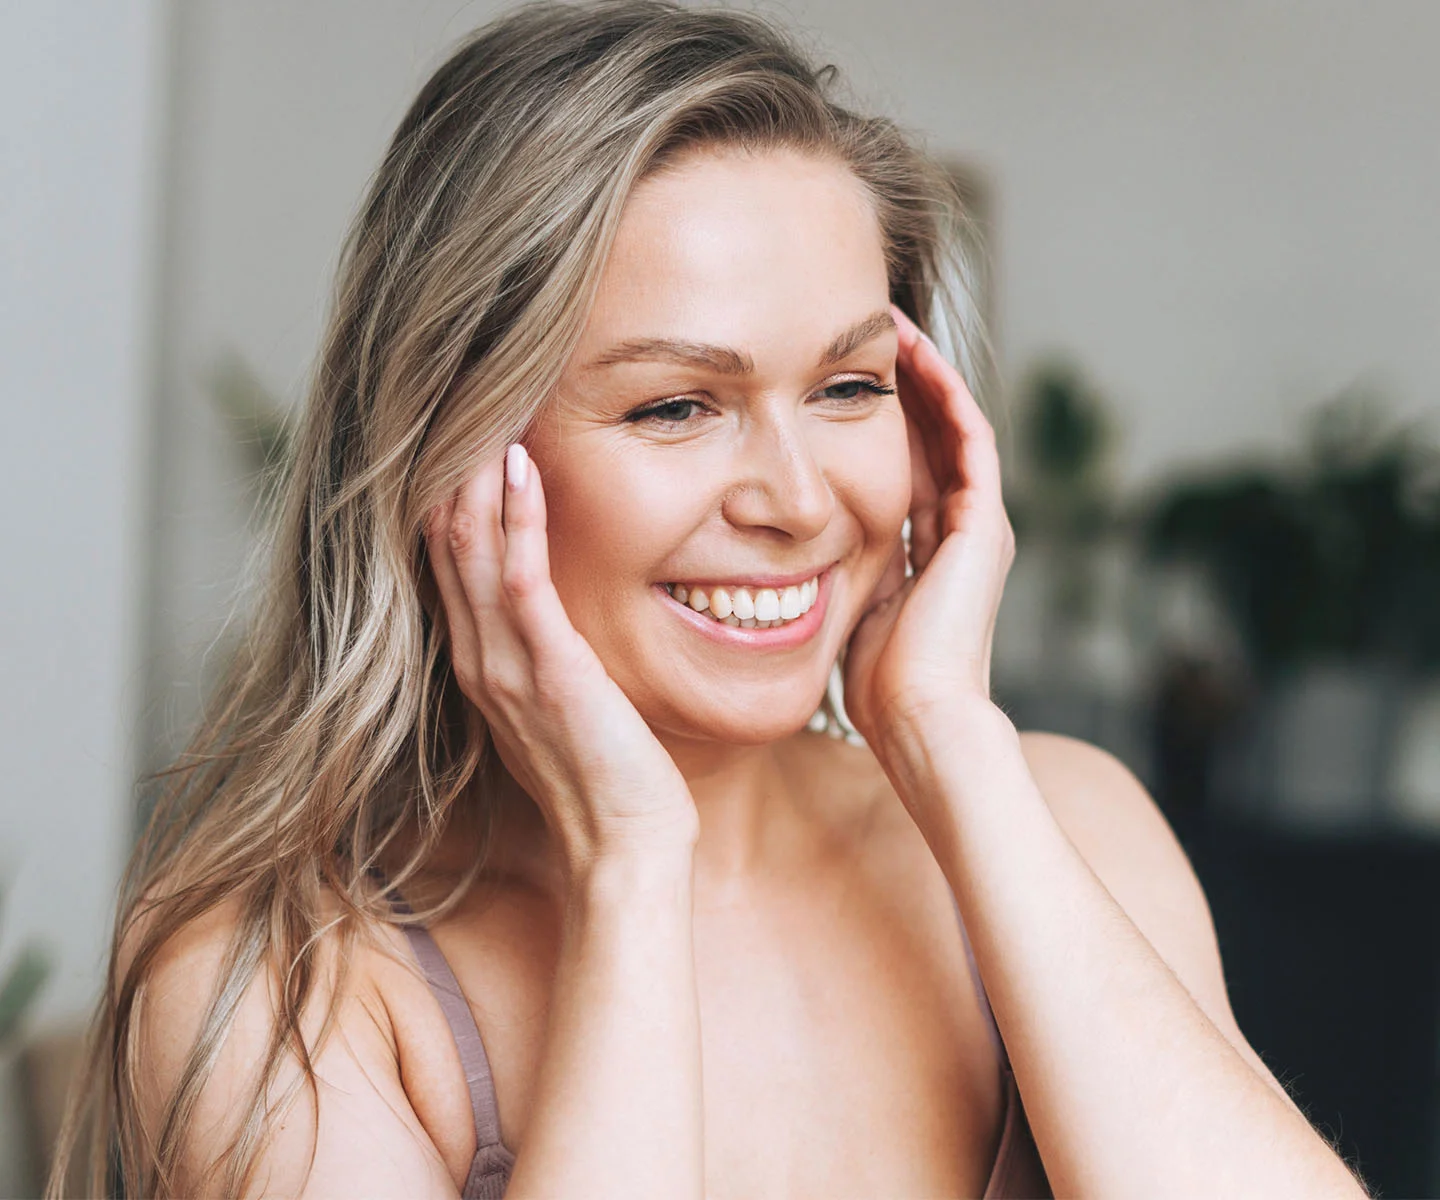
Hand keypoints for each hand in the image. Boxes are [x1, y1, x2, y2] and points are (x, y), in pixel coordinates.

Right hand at [426, 445, 698, 870]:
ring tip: (484, 409)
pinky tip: (520, 469)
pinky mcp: (549, 672)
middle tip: (462, 396)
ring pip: (469, 550)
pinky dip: (518, 521)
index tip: (464, 431)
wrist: (623, 848)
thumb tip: (546, 614)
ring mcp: (506, 666)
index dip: (450, 493)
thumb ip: (539, 655)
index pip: (448, 560)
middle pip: (444, 542)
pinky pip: (521, 582)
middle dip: (452, 468)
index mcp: (481, 664)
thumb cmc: (604, 777)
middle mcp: (479, 658)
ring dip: (475, 477)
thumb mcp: (558, 705)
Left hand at [842, 306, 1014, 753]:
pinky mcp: (984, 521)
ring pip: (954, 427)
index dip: (880, 423)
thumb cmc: (879, 686)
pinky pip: (967, 438)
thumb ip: (836, 575)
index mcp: (930, 554)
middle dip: (903, 386)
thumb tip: (786, 555)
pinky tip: (915, 354)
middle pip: (933, 438)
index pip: (906, 468)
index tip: (840, 382)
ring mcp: (979, 524)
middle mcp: (961, 532)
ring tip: (892, 326)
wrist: (918, 715)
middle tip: (868, 335)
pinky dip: (944, 394)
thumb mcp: (849, 612)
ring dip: (925, 375)